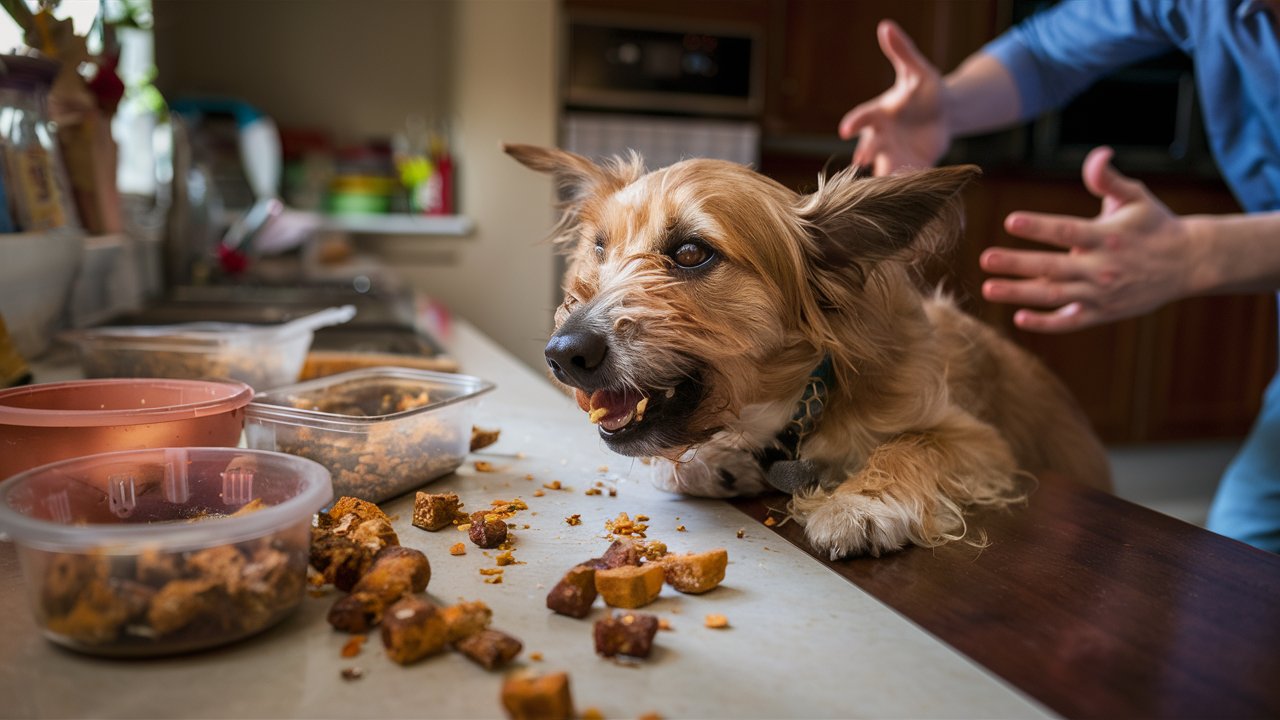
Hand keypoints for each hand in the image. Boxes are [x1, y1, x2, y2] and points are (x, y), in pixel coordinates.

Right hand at [837, 20, 949, 175]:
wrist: (945, 114)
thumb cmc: (926, 90)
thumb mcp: (917, 70)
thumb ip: (902, 52)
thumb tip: (886, 26)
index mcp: (880, 113)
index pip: (862, 118)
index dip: (854, 123)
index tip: (846, 130)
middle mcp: (882, 136)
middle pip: (869, 146)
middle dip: (866, 152)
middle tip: (862, 159)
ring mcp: (894, 153)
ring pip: (883, 167)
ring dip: (882, 174)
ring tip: (884, 183)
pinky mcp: (909, 166)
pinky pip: (905, 177)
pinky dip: (906, 183)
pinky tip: (909, 189)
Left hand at [980, 146, 1198, 332]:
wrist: (1189, 263)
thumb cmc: (1155, 225)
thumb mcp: (1136, 197)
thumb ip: (1109, 179)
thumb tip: (1098, 154)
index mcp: (1106, 236)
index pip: (1067, 231)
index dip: (1039, 227)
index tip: (1010, 221)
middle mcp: (1101, 267)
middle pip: (1052, 267)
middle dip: (1017, 263)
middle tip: (985, 258)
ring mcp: (1101, 293)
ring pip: (1054, 296)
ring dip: (1020, 293)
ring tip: (989, 288)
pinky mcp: (1103, 313)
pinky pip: (1070, 321)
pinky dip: (1046, 323)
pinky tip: (1019, 318)